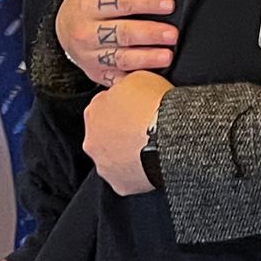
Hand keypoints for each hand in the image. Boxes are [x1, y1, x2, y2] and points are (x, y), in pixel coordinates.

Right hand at [56, 0, 175, 86]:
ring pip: (120, 58)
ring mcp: (91, 56)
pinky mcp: (98, 74)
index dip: (145, 2)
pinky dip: (134, 79)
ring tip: (168, 56)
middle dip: (149, 33)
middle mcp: (87, 32)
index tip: (169, 4)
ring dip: (145, 58)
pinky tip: (153, 78)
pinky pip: (117, 79)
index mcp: (88, 5)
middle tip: (173, 34)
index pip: (119, 2)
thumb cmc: (86, 0)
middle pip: (121, 32)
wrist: (62, 33)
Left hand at [83, 71, 171, 195]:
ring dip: (127, 154)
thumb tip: (125, 86)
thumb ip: (125, 84)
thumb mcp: (138, 77)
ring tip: (150, 148)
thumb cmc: (153, 105)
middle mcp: (92, 140)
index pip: (104, 108)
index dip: (123, 108)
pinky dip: (136, 173)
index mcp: (93, 111)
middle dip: (121, 133)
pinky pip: (127, 178)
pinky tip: (151, 164)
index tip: (137, 109)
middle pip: (105, 135)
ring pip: (114, 159)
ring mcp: (104, 164)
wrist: (168, 134)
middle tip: (143, 130)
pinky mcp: (119, 184)